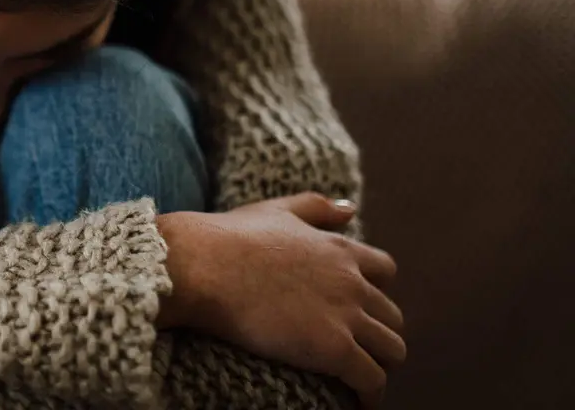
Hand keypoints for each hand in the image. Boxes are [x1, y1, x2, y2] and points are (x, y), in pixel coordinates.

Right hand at [157, 193, 404, 408]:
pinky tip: (360, 403)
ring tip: (360, 379)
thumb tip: (350, 209)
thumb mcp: (276, 210)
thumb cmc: (230, 237)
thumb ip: (316, 207)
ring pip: (392, 350)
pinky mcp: (334, 349)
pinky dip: (371, 395)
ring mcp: (346, 316)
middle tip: (357, 349)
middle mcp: (352, 282)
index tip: (358, 306)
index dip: (375, 291)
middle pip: (392, 316)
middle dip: (379, 333)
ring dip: (380, 365)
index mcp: (340, 250)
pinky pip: (372, 380)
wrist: (204, 265)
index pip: (385, 272)